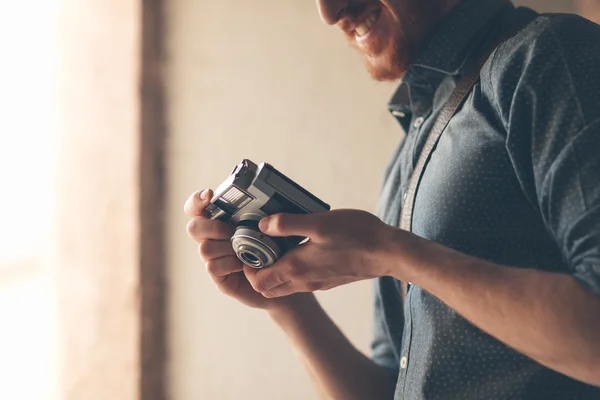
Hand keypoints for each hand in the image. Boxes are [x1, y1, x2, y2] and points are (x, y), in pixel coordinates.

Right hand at [184, 189, 309, 310]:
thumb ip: (262, 213)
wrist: (281, 279)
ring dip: (225, 248)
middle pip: (193, 227)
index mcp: (221, 221)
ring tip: (243, 251)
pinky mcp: (218, 276)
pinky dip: (229, 264)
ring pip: (204, 248)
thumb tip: (265, 203)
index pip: (196, 207)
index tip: (209, 195)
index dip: (197, 200)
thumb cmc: (276, 249)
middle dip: (212, 227)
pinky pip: (212, 267)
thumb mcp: (270, 227)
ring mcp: (213, 257)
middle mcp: (212, 238)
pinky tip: (243, 265)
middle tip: (232, 231)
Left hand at [244, 209, 395, 297]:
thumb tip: (262, 225)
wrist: (388, 253)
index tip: (249, 248)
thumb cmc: (357, 236)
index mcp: (297, 268)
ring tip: (278, 245)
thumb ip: (288, 224)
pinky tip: (300, 247)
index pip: (258, 282)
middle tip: (259, 248)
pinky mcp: (328, 280)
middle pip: (268, 288)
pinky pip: (300, 281)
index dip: (247, 268)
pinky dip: (292, 270)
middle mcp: (304, 281)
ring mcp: (317, 283)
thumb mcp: (319, 222)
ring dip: (275, 271)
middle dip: (257, 272)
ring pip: (284, 286)